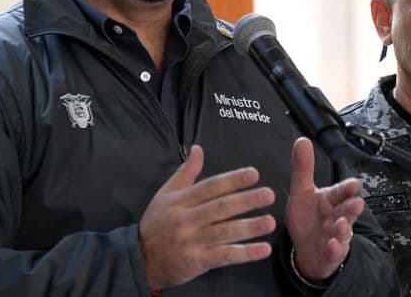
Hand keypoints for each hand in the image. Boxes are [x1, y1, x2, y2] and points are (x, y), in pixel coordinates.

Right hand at [138, 145, 276, 288]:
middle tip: (268, 194)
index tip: (253, 174)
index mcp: (180, 201)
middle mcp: (187, 220)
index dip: (232, 179)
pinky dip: (244, 253)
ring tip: (270, 221)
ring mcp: (192, 241)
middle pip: (220, 208)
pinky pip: (224, 256)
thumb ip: (186, 172)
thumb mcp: (166, 194)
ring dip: (249, 227)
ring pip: (224, 232)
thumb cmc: (156, 224)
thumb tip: (198, 149)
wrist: (140, 259)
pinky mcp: (196, 261)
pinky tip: (262, 249)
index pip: (210, 187)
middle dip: (246, 200)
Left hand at [285, 137, 362, 280]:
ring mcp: (335, 236)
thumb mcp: (301, 193)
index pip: (340, 192)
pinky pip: (333, 252)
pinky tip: (331, 244)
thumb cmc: (308, 219)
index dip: (346, 189)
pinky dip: (333, 249)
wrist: (306, 250)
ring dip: (343, 228)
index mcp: (330, 200)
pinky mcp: (330, 254)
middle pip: (346, 211)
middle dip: (351, 207)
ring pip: (342, 231)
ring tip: (341, 224)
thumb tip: (302, 140)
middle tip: (357, 203)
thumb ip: (303, 169)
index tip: (353, 183)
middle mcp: (336, 217)